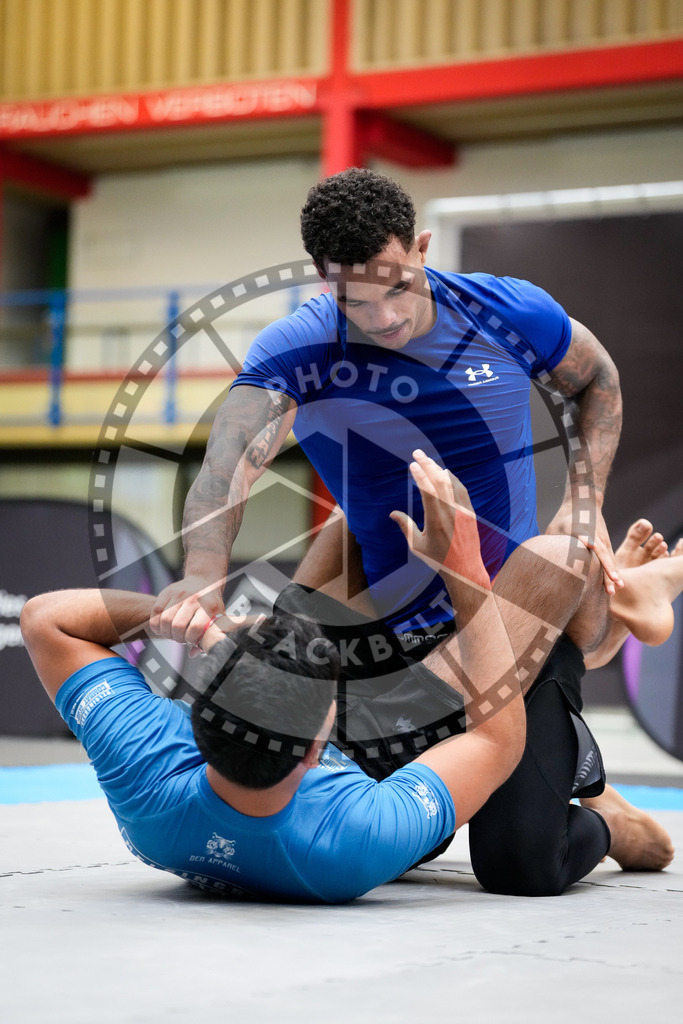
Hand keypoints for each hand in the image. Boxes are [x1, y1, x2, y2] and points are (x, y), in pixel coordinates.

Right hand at [150, 576, 225, 652]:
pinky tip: (162, 627)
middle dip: (177, 638)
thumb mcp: (217, 618)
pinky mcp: (167, 591)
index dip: (190, 640)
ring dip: (166, 632)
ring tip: (171, 633)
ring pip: (165, 620)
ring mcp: (180, 594)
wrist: (204, 580)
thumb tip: (193, 653)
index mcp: (209, 607)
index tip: (191, 640)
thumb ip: (208, 636)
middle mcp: (194, 599)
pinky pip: (156, 611)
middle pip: (178, 626)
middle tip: (180, 638)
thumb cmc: (211, 604)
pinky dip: (156, 623)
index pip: (195, 628)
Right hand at [390, 450, 490, 589]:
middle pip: (439, 482)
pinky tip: (446, 473)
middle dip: (427, 465)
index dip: (420, 475)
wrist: (465, 569)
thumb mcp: (417, 546)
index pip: (427, 491)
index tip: (412, 464)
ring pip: (451, 483)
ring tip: (429, 460)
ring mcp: (462, 512)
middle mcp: (450, 513)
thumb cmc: (439, 559)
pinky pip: (462, 490)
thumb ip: (406, 527)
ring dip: (439, 469)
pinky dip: (453, 479)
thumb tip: (393, 513)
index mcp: (435, 521)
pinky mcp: (470, 513)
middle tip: (417, 453)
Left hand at [546, 503, 621, 594]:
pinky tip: (617, 583)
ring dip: (613, 574)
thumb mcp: (555, 527)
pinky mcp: (606, 543)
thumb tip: (541, 562)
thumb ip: (552, 542)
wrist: (584, 502)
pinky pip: (611, 558)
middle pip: (602, 554)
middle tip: (609, 588)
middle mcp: (595, 535)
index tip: (591, 546)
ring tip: (617, 588)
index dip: (587, 540)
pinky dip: (614, 570)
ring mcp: (603, 540)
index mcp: (580, 529)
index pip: (585, 535)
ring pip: (609, 558)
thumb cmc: (565, 518)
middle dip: (606, 570)